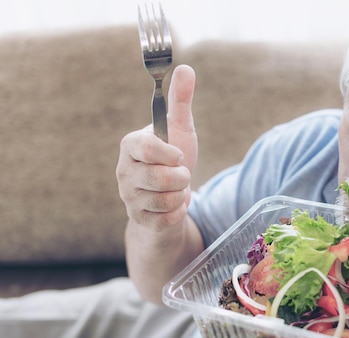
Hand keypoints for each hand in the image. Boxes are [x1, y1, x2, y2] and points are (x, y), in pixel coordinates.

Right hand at [116, 64, 197, 231]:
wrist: (171, 194)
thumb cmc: (174, 158)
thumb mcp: (180, 129)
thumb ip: (180, 101)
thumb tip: (185, 68)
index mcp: (131, 145)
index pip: (145, 148)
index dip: (169, 154)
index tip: (179, 155)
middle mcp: (124, 170)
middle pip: (161, 178)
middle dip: (182, 177)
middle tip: (181, 173)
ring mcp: (128, 196)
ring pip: (166, 200)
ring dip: (181, 195)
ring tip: (177, 188)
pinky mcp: (138, 218)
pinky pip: (167, 219)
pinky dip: (179, 212)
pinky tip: (174, 204)